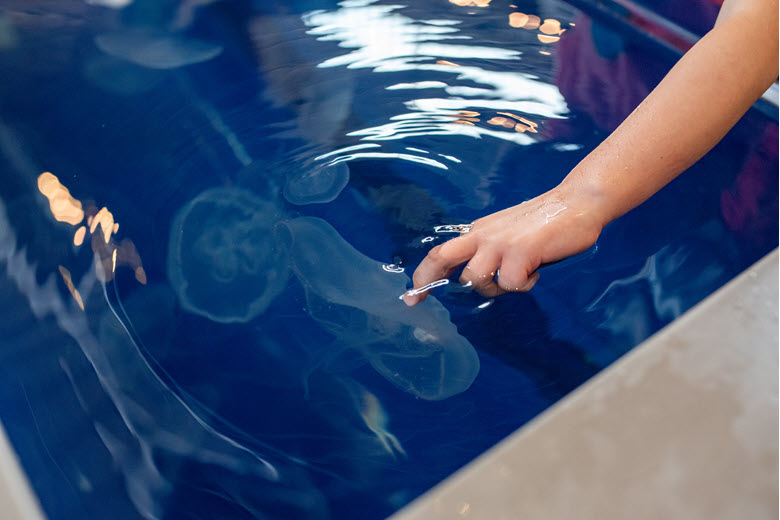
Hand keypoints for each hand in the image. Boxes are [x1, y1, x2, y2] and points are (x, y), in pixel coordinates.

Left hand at [402, 185, 604, 304]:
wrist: (578, 202)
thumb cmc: (545, 222)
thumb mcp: (508, 233)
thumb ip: (490, 250)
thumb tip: (478, 278)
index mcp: (479, 231)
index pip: (441, 252)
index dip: (422, 273)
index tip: (412, 296)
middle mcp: (483, 235)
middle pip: (441, 258)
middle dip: (426, 282)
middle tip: (419, 300)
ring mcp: (500, 243)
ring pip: (476, 279)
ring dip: (494, 289)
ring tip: (518, 278)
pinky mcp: (521, 252)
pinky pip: (511, 283)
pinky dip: (524, 285)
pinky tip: (536, 272)